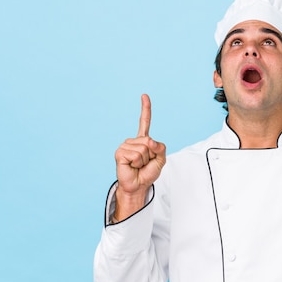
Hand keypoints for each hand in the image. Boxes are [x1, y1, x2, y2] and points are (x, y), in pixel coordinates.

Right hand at [113, 94, 165, 219]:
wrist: (138, 186)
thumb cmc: (148, 173)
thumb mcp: (161, 159)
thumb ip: (160, 147)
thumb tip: (149, 141)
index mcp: (143, 140)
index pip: (144, 122)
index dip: (145, 108)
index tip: (144, 95)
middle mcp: (133, 141)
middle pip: (150, 141)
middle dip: (152, 155)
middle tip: (145, 163)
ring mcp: (125, 146)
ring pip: (144, 148)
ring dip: (144, 160)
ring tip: (138, 165)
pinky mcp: (120, 153)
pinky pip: (136, 154)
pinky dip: (138, 163)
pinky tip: (132, 166)